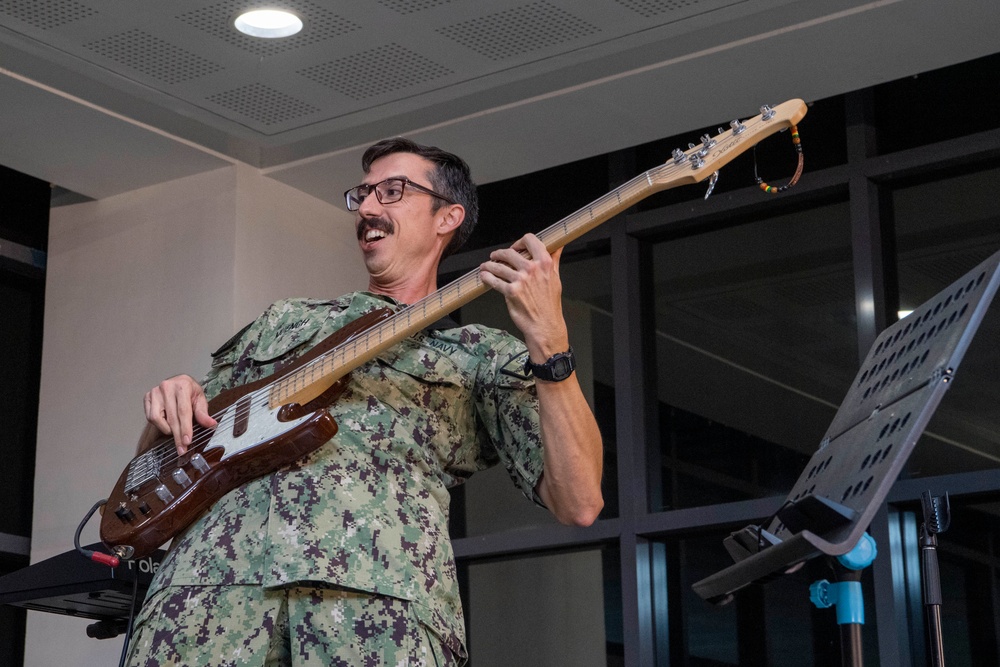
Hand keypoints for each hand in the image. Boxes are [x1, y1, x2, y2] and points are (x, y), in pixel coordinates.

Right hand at [144, 374, 216, 454]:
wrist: (178, 382)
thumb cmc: (190, 391)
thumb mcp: (200, 399)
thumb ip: (203, 413)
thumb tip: (211, 424)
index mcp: (182, 386)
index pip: (183, 411)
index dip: (185, 428)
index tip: (187, 441)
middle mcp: (167, 387)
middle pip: (171, 418)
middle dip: (177, 436)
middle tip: (182, 449)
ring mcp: (155, 392)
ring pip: (156, 418)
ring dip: (166, 429)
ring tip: (175, 431)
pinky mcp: (147, 397)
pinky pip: (150, 417)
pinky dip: (159, 424)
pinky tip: (166, 424)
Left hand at [479, 233, 568, 359]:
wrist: (544, 325)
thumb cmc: (550, 304)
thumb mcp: (556, 278)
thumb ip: (553, 259)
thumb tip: (557, 246)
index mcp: (545, 262)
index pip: (530, 240)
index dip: (519, 242)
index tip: (515, 247)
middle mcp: (532, 269)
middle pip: (509, 252)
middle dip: (498, 254)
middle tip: (495, 257)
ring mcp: (521, 280)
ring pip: (498, 266)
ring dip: (489, 265)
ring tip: (486, 267)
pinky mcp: (511, 292)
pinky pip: (494, 281)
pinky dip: (487, 278)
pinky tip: (484, 277)